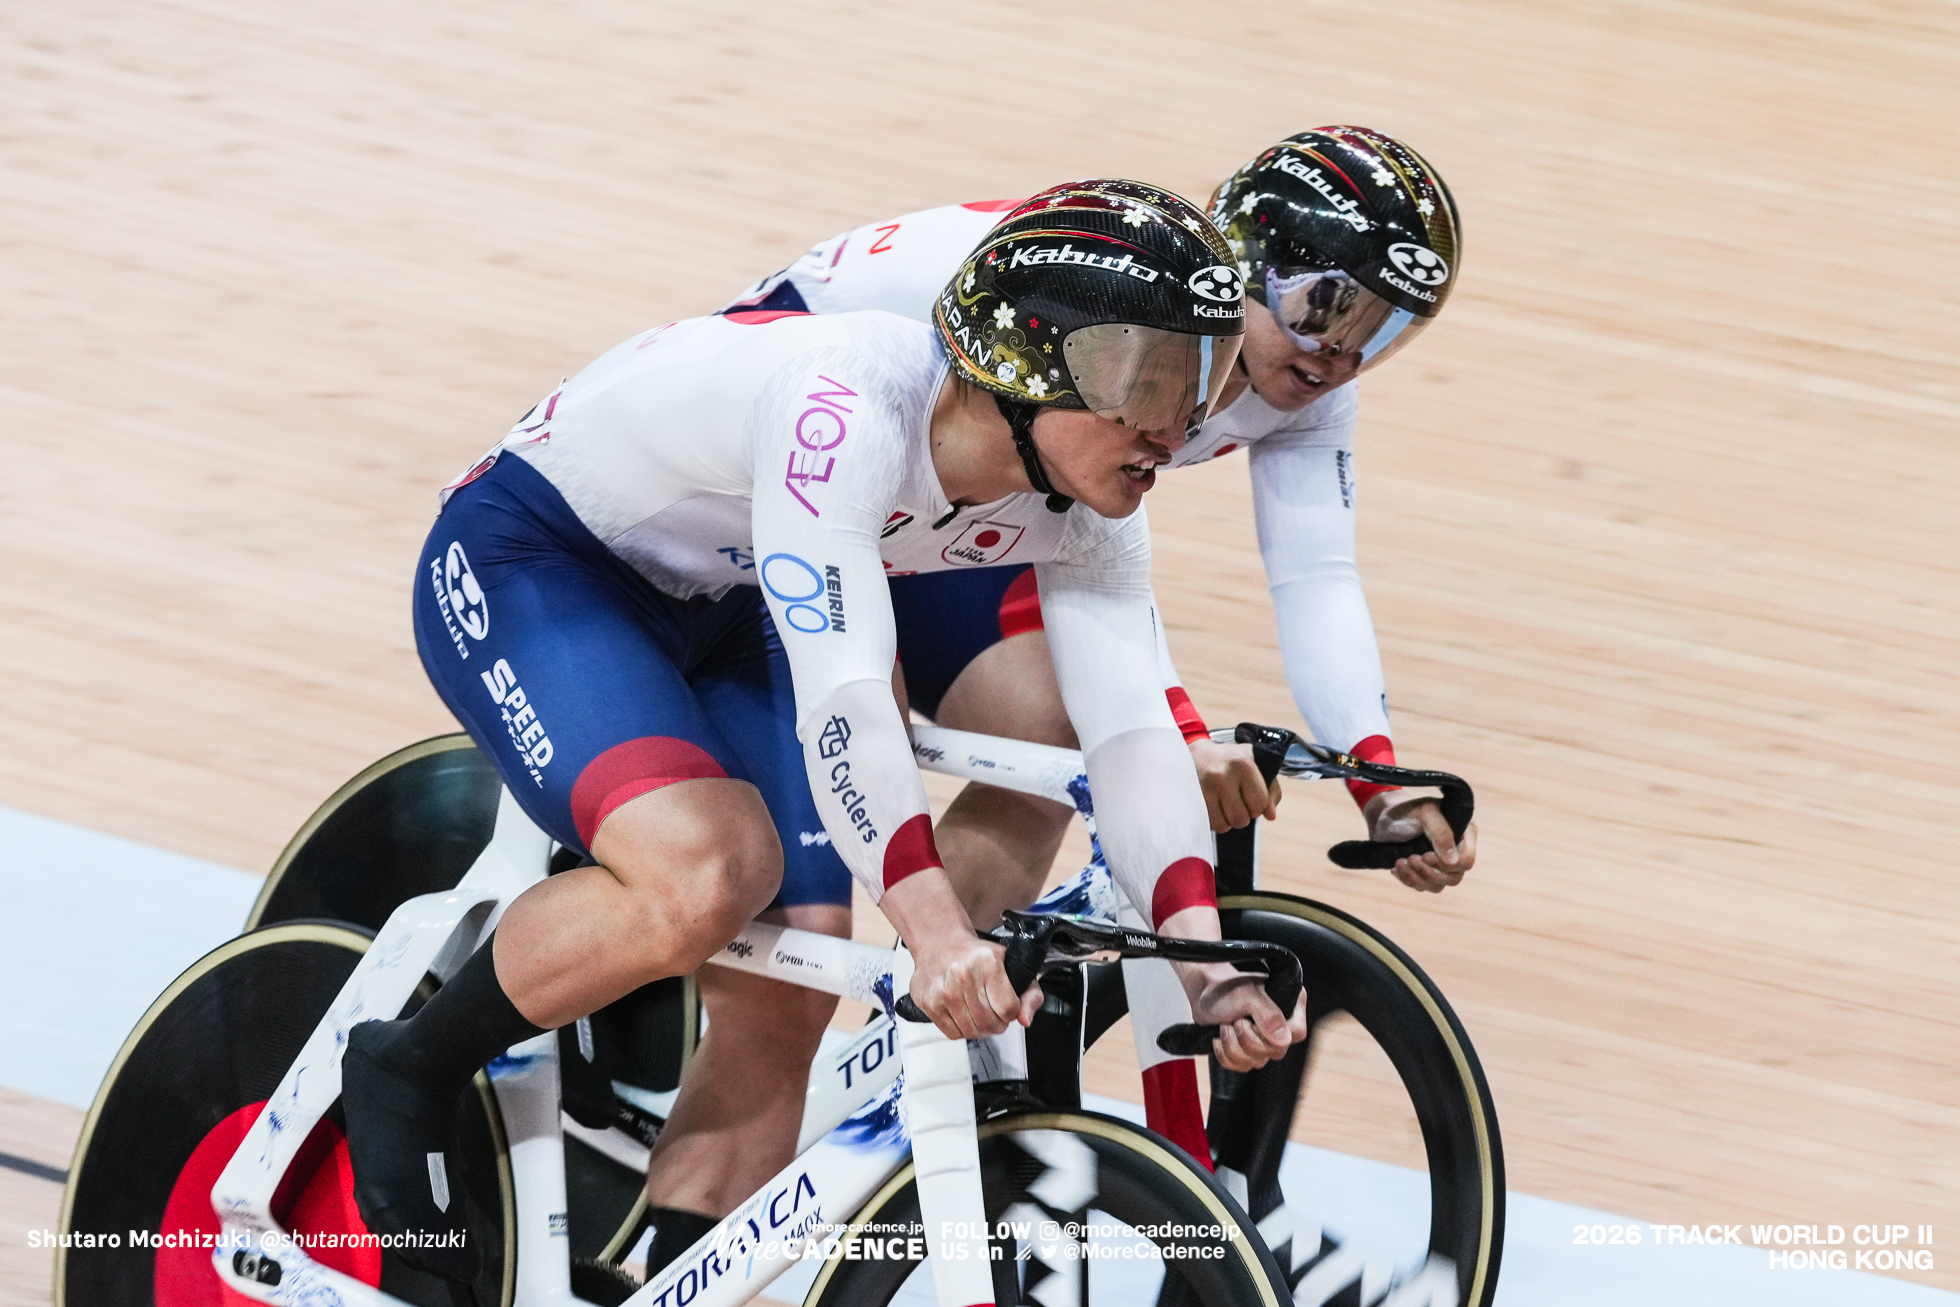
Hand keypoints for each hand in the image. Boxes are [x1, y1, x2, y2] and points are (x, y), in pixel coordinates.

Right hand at [880, 868, 1041, 1040]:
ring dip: (980, 1028)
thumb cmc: (977, 956)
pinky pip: (954, 1034)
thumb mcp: (1011, 965)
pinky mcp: (929, 1003)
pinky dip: (962, 1030)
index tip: (1007, 1005)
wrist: (940, 943)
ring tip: (978, 1011)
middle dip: (997, 1023)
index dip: (1012, 1012)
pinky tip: (963, 1013)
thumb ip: (1030, 994)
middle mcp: (962, 975)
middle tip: (993, 1010)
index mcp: (987, 962)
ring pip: (972, 1032)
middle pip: (990, 1023)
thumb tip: (1025, 1020)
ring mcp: (943, 991)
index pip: (1009, 1009)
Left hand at [1176, 961, 1306, 1071]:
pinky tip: (1219, 1038)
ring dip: (1233, 1046)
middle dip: (1247, 1039)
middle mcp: (1281, 1025)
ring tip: (1225, 1026)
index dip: (1271, 1033)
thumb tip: (1284, 1041)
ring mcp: (1265, 1041)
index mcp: (1290, 1005)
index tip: (1249, 1020)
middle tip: (1235, 1020)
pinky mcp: (1248, 1052)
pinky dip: (1225, 1054)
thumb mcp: (1247, 996)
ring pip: (1257, 1062)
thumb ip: (1268, 1015)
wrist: (1203, 994)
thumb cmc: (1226, 989)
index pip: (1297, 1032)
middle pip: (1276, 1052)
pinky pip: (1242, 1067)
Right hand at [1188, 739, 1279, 832]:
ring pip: (1224, 825)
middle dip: (1242, 815)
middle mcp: (1224, 774)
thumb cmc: (1232, 761)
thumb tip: (1270, 816)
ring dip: (1227, 820)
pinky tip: (1214, 807)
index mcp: (1244, 764)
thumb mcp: (1256, 766)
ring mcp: (1206, 786)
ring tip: (1224, 804)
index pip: (1260, 804)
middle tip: (1236, 800)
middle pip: (1242, 818)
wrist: (1197, 753)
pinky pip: (1209, 824)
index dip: (1258, 806)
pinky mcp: (1193, 796)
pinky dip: (1214, 821)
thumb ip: (1271, 790)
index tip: (1250, 795)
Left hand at [1363, 792, 1477, 892]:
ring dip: (1416, 878)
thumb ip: (1441, 833)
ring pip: (1437, 885)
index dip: (1446, 864)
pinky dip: (1408, 880)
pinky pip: (1423, 886)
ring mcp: (1443, 864)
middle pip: (1454, 877)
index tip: (1425, 855)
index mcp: (1465, 834)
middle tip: (1410, 858)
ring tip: (1399, 862)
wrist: (1387, 817)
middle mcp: (1458, 851)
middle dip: (1429, 872)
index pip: (1467, 861)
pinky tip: (1396, 868)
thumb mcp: (1425, 813)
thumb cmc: (1409, 811)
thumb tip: (1453, 862)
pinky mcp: (1427, 872)